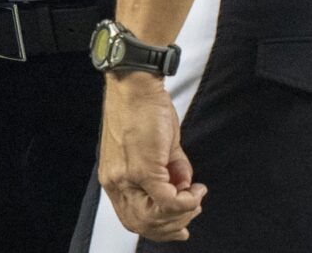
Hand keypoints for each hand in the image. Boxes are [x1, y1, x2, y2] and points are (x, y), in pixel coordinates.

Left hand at [99, 72, 204, 241]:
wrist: (135, 83)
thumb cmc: (144, 107)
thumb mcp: (157, 145)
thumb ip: (170, 169)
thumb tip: (185, 185)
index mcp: (115, 178)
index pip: (133, 219)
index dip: (159, 228)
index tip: (182, 225)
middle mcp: (116, 182)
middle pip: (143, 224)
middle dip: (174, 224)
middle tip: (194, 208)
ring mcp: (127, 177)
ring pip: (155, 217)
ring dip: (182, 212)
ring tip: (196, 196)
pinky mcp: (142, 168)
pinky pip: (167, 199)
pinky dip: (185, 200)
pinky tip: (196, 190)